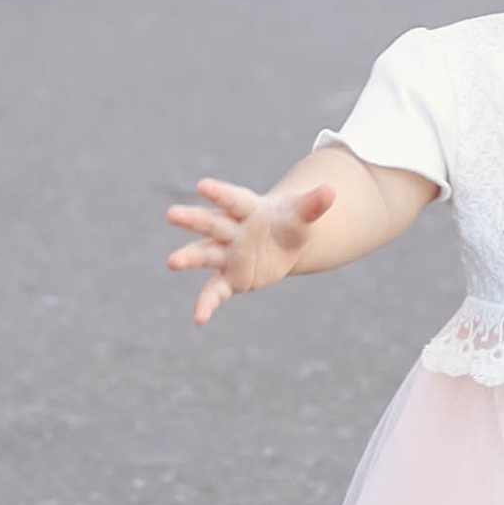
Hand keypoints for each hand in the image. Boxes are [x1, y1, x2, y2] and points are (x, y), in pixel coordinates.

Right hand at [166, 176, 336, 321]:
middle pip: (212, 223)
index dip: (219, 193)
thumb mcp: (303, 214)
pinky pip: (215, 291)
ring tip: (172, 262)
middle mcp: (232, 230)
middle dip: (193, 219)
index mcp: (249, 208)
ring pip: (206, 254)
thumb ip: (313, 205)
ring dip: (189, 258)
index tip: (202, 186)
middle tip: (172, 214)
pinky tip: (198, 318)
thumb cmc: (290, 221)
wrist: (284, 242)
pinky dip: (207, 303)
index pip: (234, 199)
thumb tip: (331, 192)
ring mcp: (228, 254)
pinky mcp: (231, 278)